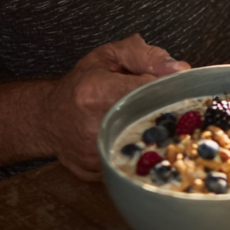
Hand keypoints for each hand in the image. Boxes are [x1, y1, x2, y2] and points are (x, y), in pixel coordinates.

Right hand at [41, 33, 189, 179]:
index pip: (149, 91)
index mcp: (96, 93)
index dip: (168, 88)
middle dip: (166, 112)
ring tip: (155, 120)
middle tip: (172, 105)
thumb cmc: (82, 84)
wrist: (49, 118)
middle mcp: (95, 127)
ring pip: (146, 145)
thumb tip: (179, 69)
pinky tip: (142, 138)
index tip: (175, 87)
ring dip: (158, 133)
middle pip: (150, 120)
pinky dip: (144, 150)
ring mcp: (97, 154)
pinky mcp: (99, 173)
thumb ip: (146, 55)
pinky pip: (135, 162)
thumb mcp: (110, 56)